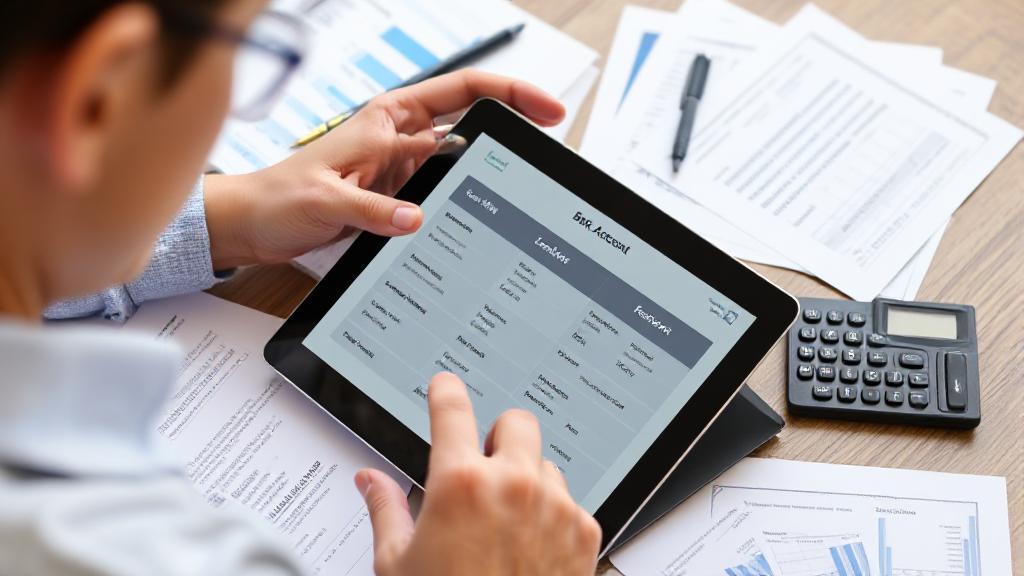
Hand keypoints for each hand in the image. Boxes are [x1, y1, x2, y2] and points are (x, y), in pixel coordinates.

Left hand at [204, 70, 564, 268]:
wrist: (254, 226)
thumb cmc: (278, 198)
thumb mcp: (325, 200)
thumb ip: (372, 211)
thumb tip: (416, 219)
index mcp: (388, 119)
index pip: (463, 93)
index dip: (511, 94)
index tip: (547, 109)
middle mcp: (401, 139)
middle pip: (474, 124)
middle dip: (514, 132)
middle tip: (547, 153)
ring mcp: (403, 170)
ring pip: (463, 164)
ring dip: (491, 173)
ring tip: (524, 190)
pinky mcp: (398, 199)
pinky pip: (443, 197)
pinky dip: (464, 204)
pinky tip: (481, 219)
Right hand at [355, 372, 600, 575]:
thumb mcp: (398, 563)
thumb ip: (385, 508)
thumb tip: (370, 480)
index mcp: (460, 483)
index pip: (453, 407)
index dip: (445, 390)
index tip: (445, 386)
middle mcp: (512, 484)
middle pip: (516, 421)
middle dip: (498, 437)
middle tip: (482, 466)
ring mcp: (555, 505)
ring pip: (545, 463)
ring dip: (527, 479)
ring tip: (504, 522)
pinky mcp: (584, 530)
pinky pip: (570, 501)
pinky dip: (551, 514)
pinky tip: (529, 546)